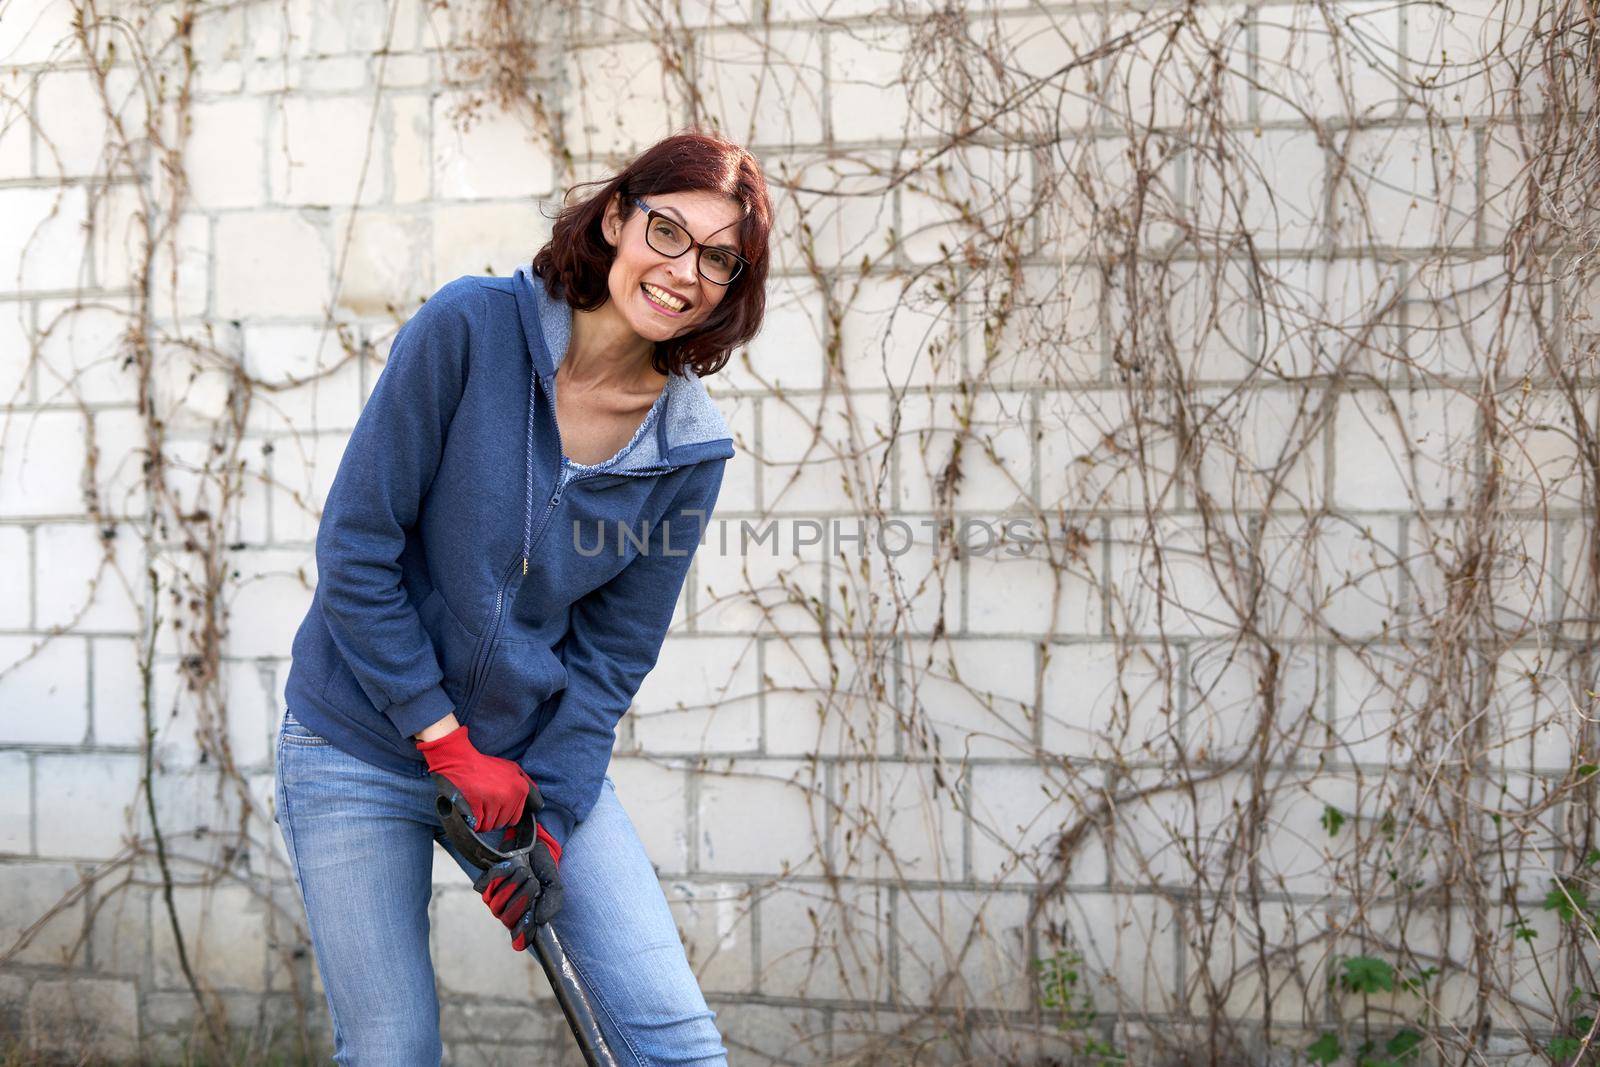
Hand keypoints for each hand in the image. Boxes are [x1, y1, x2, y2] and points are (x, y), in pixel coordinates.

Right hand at [415, 725, 530, 831]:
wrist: (460, 761)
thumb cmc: (485, 767)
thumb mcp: (512, 768)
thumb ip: (527, 784)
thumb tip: (538, 804)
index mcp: (520, 788)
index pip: (515, 818)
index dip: (503, 815)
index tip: (494, 806)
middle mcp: (510, 795)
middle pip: (501, 824)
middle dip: (491, 818)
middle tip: (483, 804)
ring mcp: (493, 800)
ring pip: (489, 826)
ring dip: (481, 821)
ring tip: (476, 804)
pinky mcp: (477, 804)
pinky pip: (477, 825)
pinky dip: (472, 821)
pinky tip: (470, 807)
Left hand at [473, 823, 563, 949]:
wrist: (532, 845)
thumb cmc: (542, 870)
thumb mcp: (554, 886)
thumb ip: (551, 903)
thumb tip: (540, 919)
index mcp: (525, 917)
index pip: (520, 938)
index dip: (522, 932)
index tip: (529, 918)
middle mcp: (508, 912)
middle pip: (508, 918)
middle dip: (523, 897)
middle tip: (533, 882)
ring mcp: (494, 899)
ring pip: (497, 903)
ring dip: (514, 883)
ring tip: (523, 872)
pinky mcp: (484, 885)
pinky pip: (488, 886)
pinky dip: (501, 874)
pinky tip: (510, 866)